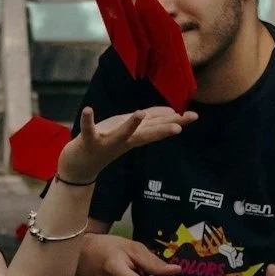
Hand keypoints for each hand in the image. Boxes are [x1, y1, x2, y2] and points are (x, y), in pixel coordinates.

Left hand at [54, 105, 191, 185]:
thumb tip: (172, 113)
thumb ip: (150, 123)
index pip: (158, 128)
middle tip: (181, 122)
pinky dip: (88, 120)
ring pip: (121, 133)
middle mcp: (124, 140)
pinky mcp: (89, 141)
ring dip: (130, 124)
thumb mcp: (130, 131)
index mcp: (134, 136)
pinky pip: (88, 129)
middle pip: (146, 132)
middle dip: (164, 127)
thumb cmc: (106, 143)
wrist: (80, 166)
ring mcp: (106, 141)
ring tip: (141, 113)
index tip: (193, 116)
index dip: (176, 122)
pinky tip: (88, 109)